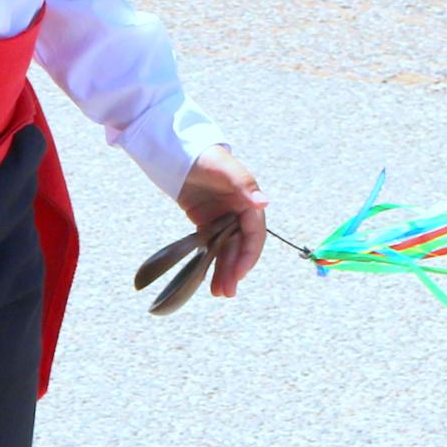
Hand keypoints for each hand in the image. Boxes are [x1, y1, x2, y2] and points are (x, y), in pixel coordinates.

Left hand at [173, 148, 269, 298]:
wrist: (181, 153)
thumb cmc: (207, 157)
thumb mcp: (226, 170)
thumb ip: (244, 187)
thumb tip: (264, 202)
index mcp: (249, 201)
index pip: (254, 234)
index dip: (249, 255)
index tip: (239, 273)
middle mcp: (239, 212)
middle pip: (241, 247)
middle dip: (235, 270)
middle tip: (226, 291)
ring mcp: (223, 219)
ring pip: (227, 250)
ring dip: (225, 271)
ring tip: (218, 292)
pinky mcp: (207, 222)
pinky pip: (213, 246)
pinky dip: (212, 262)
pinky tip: (208, 278)